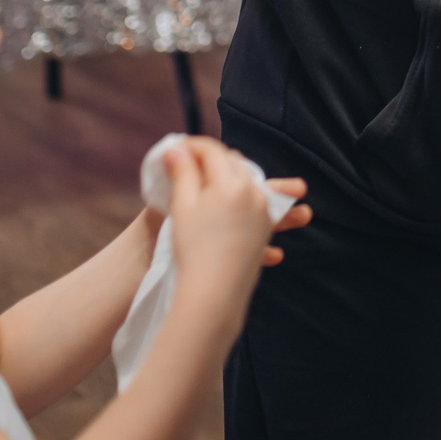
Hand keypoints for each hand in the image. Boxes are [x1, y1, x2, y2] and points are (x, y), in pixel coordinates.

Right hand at [162, 139, 299, 284]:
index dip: (193, 147)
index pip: (213, 151)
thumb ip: (182, 171)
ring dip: (235, 178)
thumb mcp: (182, 205)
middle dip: (214, 159)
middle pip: (234, 164)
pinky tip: (236, 208)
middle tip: (191, 161)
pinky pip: (258, 210)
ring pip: (250, 183)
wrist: (213, 292)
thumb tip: (177, 147)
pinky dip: (247, 205)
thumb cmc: (193, 247)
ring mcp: (263, 212)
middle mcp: (254, 193)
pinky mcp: (263, 232)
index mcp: (233, 182)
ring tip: (222, 177)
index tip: (177, 149)